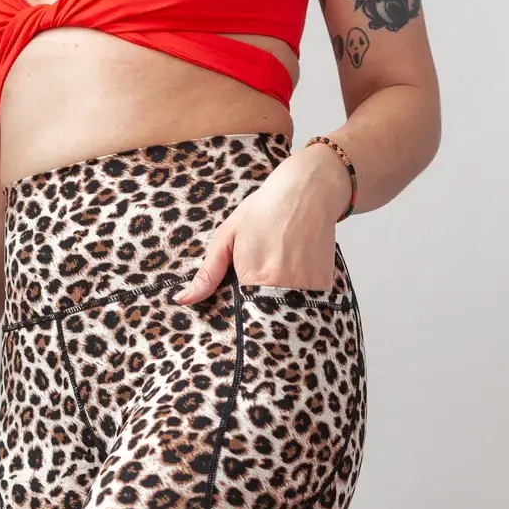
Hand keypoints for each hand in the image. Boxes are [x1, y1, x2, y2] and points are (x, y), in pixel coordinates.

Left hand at [173, 144, 351, 303]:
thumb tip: (183, 300)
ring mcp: (308, 288)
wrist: (308, 191)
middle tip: (263, 276)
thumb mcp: (227, 237)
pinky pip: (309, 303)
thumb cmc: (265, 210)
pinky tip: (295, 269)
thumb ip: (208, 274)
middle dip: (261, 310)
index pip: (243, 318)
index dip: (240, 313)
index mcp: (255, 279)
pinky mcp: (325, 284)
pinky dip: (300, 294)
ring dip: (281, 302)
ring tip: (279, 269)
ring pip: (289, 312)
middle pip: (267, 318)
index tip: (239, 303)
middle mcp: (284, 288)